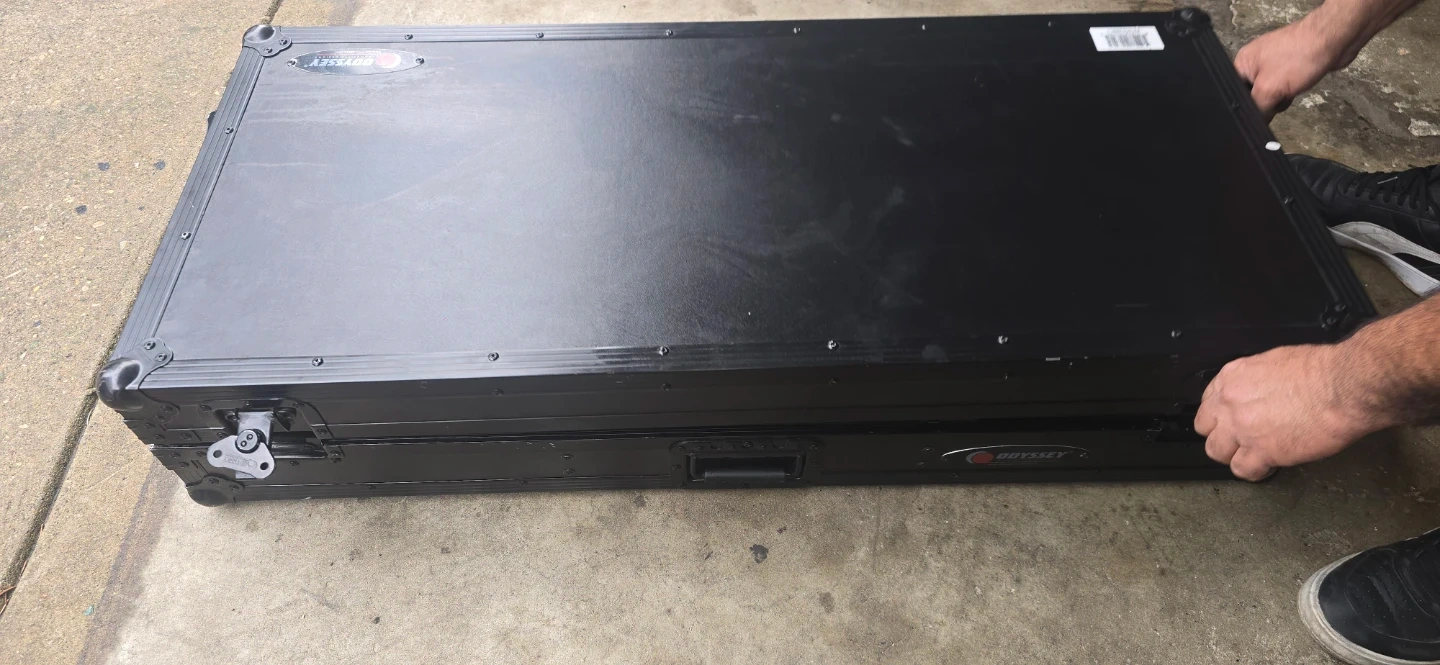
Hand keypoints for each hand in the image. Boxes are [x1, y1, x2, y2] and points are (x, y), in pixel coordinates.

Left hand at [1194, 344, 1378, 480]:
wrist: (1343, 387)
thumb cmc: (1322, 370)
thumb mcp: (1276, 361)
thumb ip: (1257, 380)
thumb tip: (1261, 390)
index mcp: (1233, 377)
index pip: (1208, 402)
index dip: (1221, 414)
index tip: (1231, 419)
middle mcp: (1230, 403)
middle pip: (1206, 428)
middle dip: (1221, 434)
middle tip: (1239, 438)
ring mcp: (1242, 429)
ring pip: (1217, 452)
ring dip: (1233, 455)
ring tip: (1251, 454)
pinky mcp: (1262, 452)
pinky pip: (1243, 470)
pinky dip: (1254, 471)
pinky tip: (1267, 467)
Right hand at [1234, 17, 1349, 116]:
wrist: (1332, 39)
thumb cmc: (1297, 59)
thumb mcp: (1269, 90)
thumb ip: (1257, 110)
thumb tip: (1256, 124)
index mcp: (1242, 63)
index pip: (1235, 94)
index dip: (1244, 107)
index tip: (1256, 116)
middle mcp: (1254, 61)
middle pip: (1251, 95)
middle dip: (1265, 102)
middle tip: (1277, 98)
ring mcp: (1273, 62)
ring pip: (1269, 92)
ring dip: (1280, 97)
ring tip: (1290, 90)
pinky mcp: (1290, 65)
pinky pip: (1283, 86)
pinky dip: (1289, 91)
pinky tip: (1298, 87)